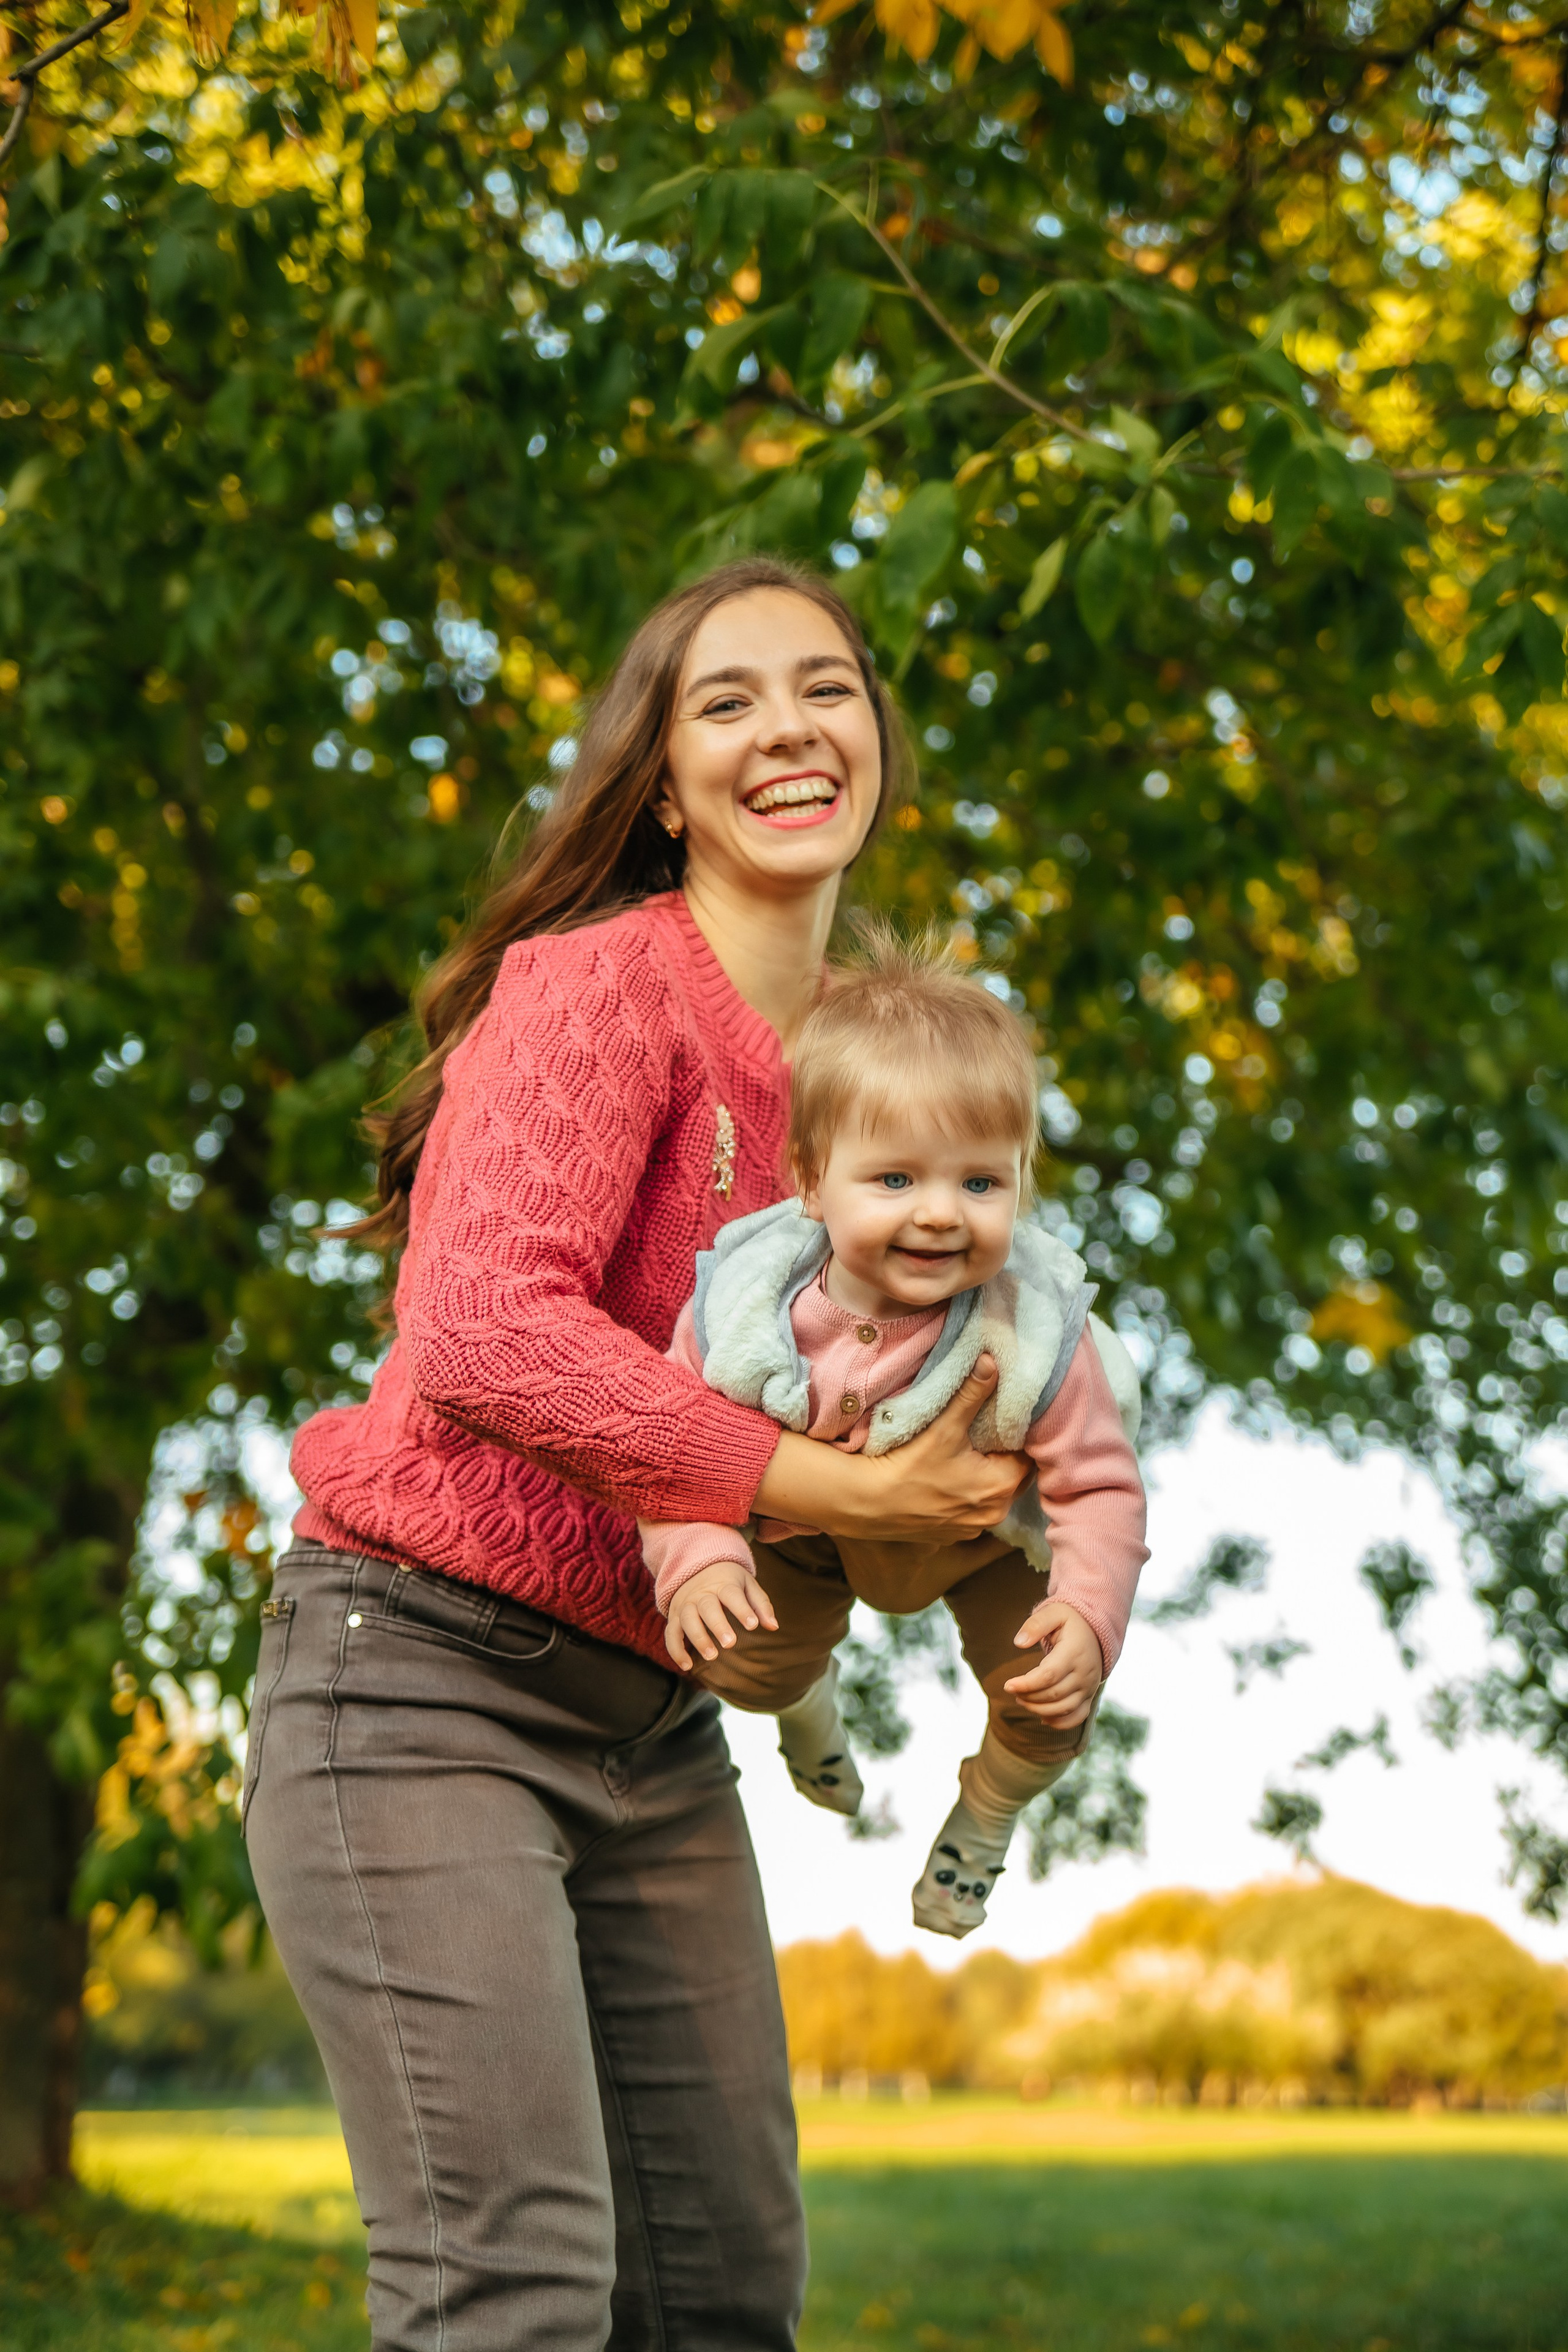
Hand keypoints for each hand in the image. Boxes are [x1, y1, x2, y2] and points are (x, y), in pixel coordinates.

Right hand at [664, 1561, 777, 1672]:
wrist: (696, 1567)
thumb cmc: (728, 1581)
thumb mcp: (748, 1584)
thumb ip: (761, 1604)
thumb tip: (773, 1626)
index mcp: (723, 1583)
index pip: (732, 1594)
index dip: (741, 1609)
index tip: (752, 1625)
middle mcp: (701, 1594)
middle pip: (707, 1607)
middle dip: (718, 1625)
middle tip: (731, 1643)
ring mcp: (685, 1605)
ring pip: (687, 1620)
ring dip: (698, 1638)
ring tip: (712, 1656)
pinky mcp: (674, 1617)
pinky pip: (671, 1634)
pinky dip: (676, 1650)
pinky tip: (687, 1666)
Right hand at [752, 1355, 1031, 1543]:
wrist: (867, 1503)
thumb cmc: (909, 1466)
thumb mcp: (945, 1426)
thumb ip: (972, 1394)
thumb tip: (991, 1361)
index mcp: (1002, 1487)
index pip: (1028, 1456)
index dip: (1017, 1437)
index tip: (1003, 1421)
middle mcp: (995, 1514)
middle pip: (1013, 1477)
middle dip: (1003, 1457)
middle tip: (987, 1434)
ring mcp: (973, 1528)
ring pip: (992, 1496)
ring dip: (986, 1479)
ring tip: (968, 1455)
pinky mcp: (953, 1536)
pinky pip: (972, 1511)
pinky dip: (967, 1496)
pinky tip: (949, 1480)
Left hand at [1003, 1598, 1102, 1726]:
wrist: (1096, 1630)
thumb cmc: (1069, 1621)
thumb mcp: (1053, 1613)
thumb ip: (1035, 1624)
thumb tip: (1018, 1643)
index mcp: (1074, 1652)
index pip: (1048, 1676)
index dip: (1026, 1684)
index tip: (1007, 1685)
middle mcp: (1085, 1673)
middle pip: (1053, 1694)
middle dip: (1029, 1696)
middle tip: (1012, 1690)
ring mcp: (1089, 1687)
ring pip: (1064, 1708)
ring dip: (1039, 1709)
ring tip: (1022, 1700)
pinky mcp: (1090, 1695)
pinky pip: (1078, 1716)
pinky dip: (1060, 1722)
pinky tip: (1043, 1719)